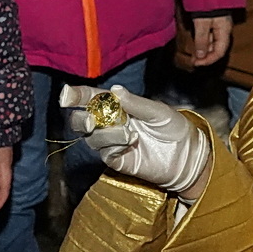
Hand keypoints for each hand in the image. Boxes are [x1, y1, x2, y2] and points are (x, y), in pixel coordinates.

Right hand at [58, 83, 211, 197]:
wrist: (187, 156)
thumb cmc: (174, 129)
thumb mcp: (159, 111)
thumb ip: (136, 103)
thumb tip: (115, 91)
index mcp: (118, 107)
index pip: (91, 99)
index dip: (76, 96)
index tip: (66, 96)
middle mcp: (110, 124)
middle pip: (81, 120)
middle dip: (81, 118)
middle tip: (91, 120)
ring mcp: (112, 143)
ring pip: (92, 137)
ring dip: (105, 133)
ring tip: (128, 133)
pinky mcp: (117, 160)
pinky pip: (105, 152)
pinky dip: (113, 146)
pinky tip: (130, 142)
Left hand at [190, 15, 232, 67]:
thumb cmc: (207, 4)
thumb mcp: (202, 22)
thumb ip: (201, 39)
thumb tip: (200, 56)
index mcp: (225, 31)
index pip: (219, 52)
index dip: (208, 60)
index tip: (196, 64)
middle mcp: (225, 30)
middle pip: (217, 49)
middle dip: (205, 56)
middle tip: (193, 60)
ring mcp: (220, 25)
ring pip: (213, 43)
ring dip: (203, 49)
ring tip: (193, 54)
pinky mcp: (215, 21)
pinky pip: (211, 36)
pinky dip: (203, 42)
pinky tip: (196, 43)